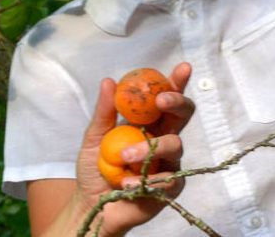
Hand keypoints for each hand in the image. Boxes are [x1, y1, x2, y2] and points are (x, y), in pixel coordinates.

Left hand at [70, 63, 195, 235]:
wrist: (92, 205)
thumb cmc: (95, 169)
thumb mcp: (94, 138)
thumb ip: (104, 113)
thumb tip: (109, 81)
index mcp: (149, 123)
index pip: (166, 99)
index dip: (177, 83)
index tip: (181, 69)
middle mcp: (163, 139)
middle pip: (183, 116)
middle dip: (177, 103)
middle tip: (161, 101)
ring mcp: (169, 163)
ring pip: (175, 145)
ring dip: (149, 148)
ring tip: (124, 157)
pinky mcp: (170, 187)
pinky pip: (169, 178)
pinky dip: (146, 179)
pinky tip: (127, 183)